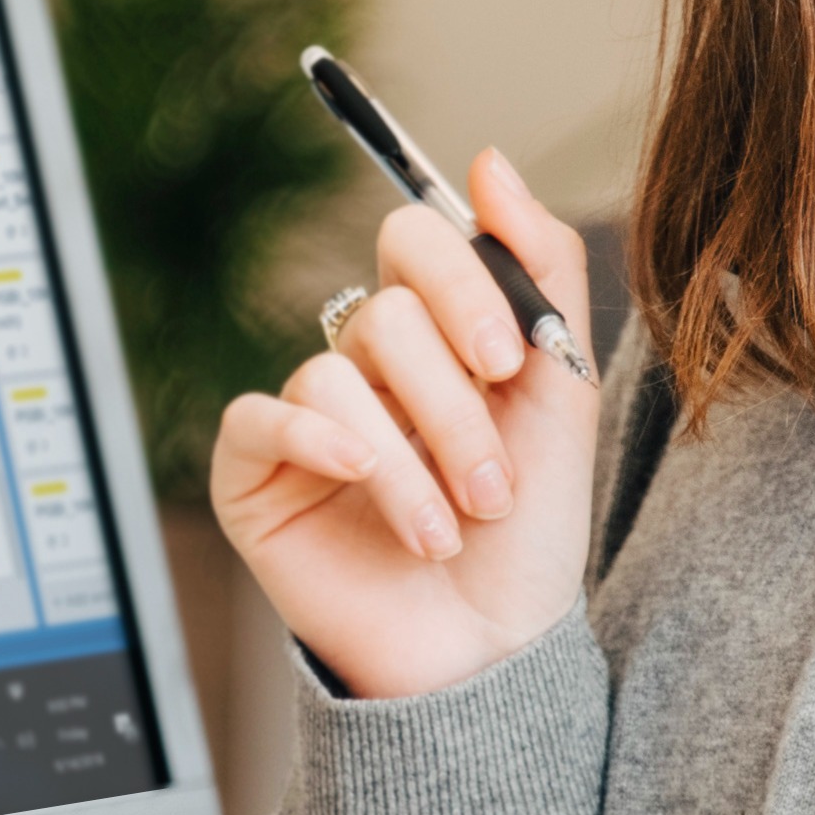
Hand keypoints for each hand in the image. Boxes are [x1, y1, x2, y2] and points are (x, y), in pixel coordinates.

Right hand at [207, 149, 599, 698]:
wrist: (488, 654)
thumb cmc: (525, 537)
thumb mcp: (560, 395)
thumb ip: (539, 270)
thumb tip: (488, 160)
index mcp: (434, 333)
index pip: (416, 239)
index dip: (462, 282)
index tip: (509, 359)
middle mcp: (363, 363)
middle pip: (383, 308)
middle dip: (452, 401)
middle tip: (492, 479)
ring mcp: (305, 415)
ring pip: (336, 371)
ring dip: (412, 461)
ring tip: (449, 530)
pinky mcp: (254, 473)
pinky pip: (261, 415)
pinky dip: (319, 443)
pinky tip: (362, 484)